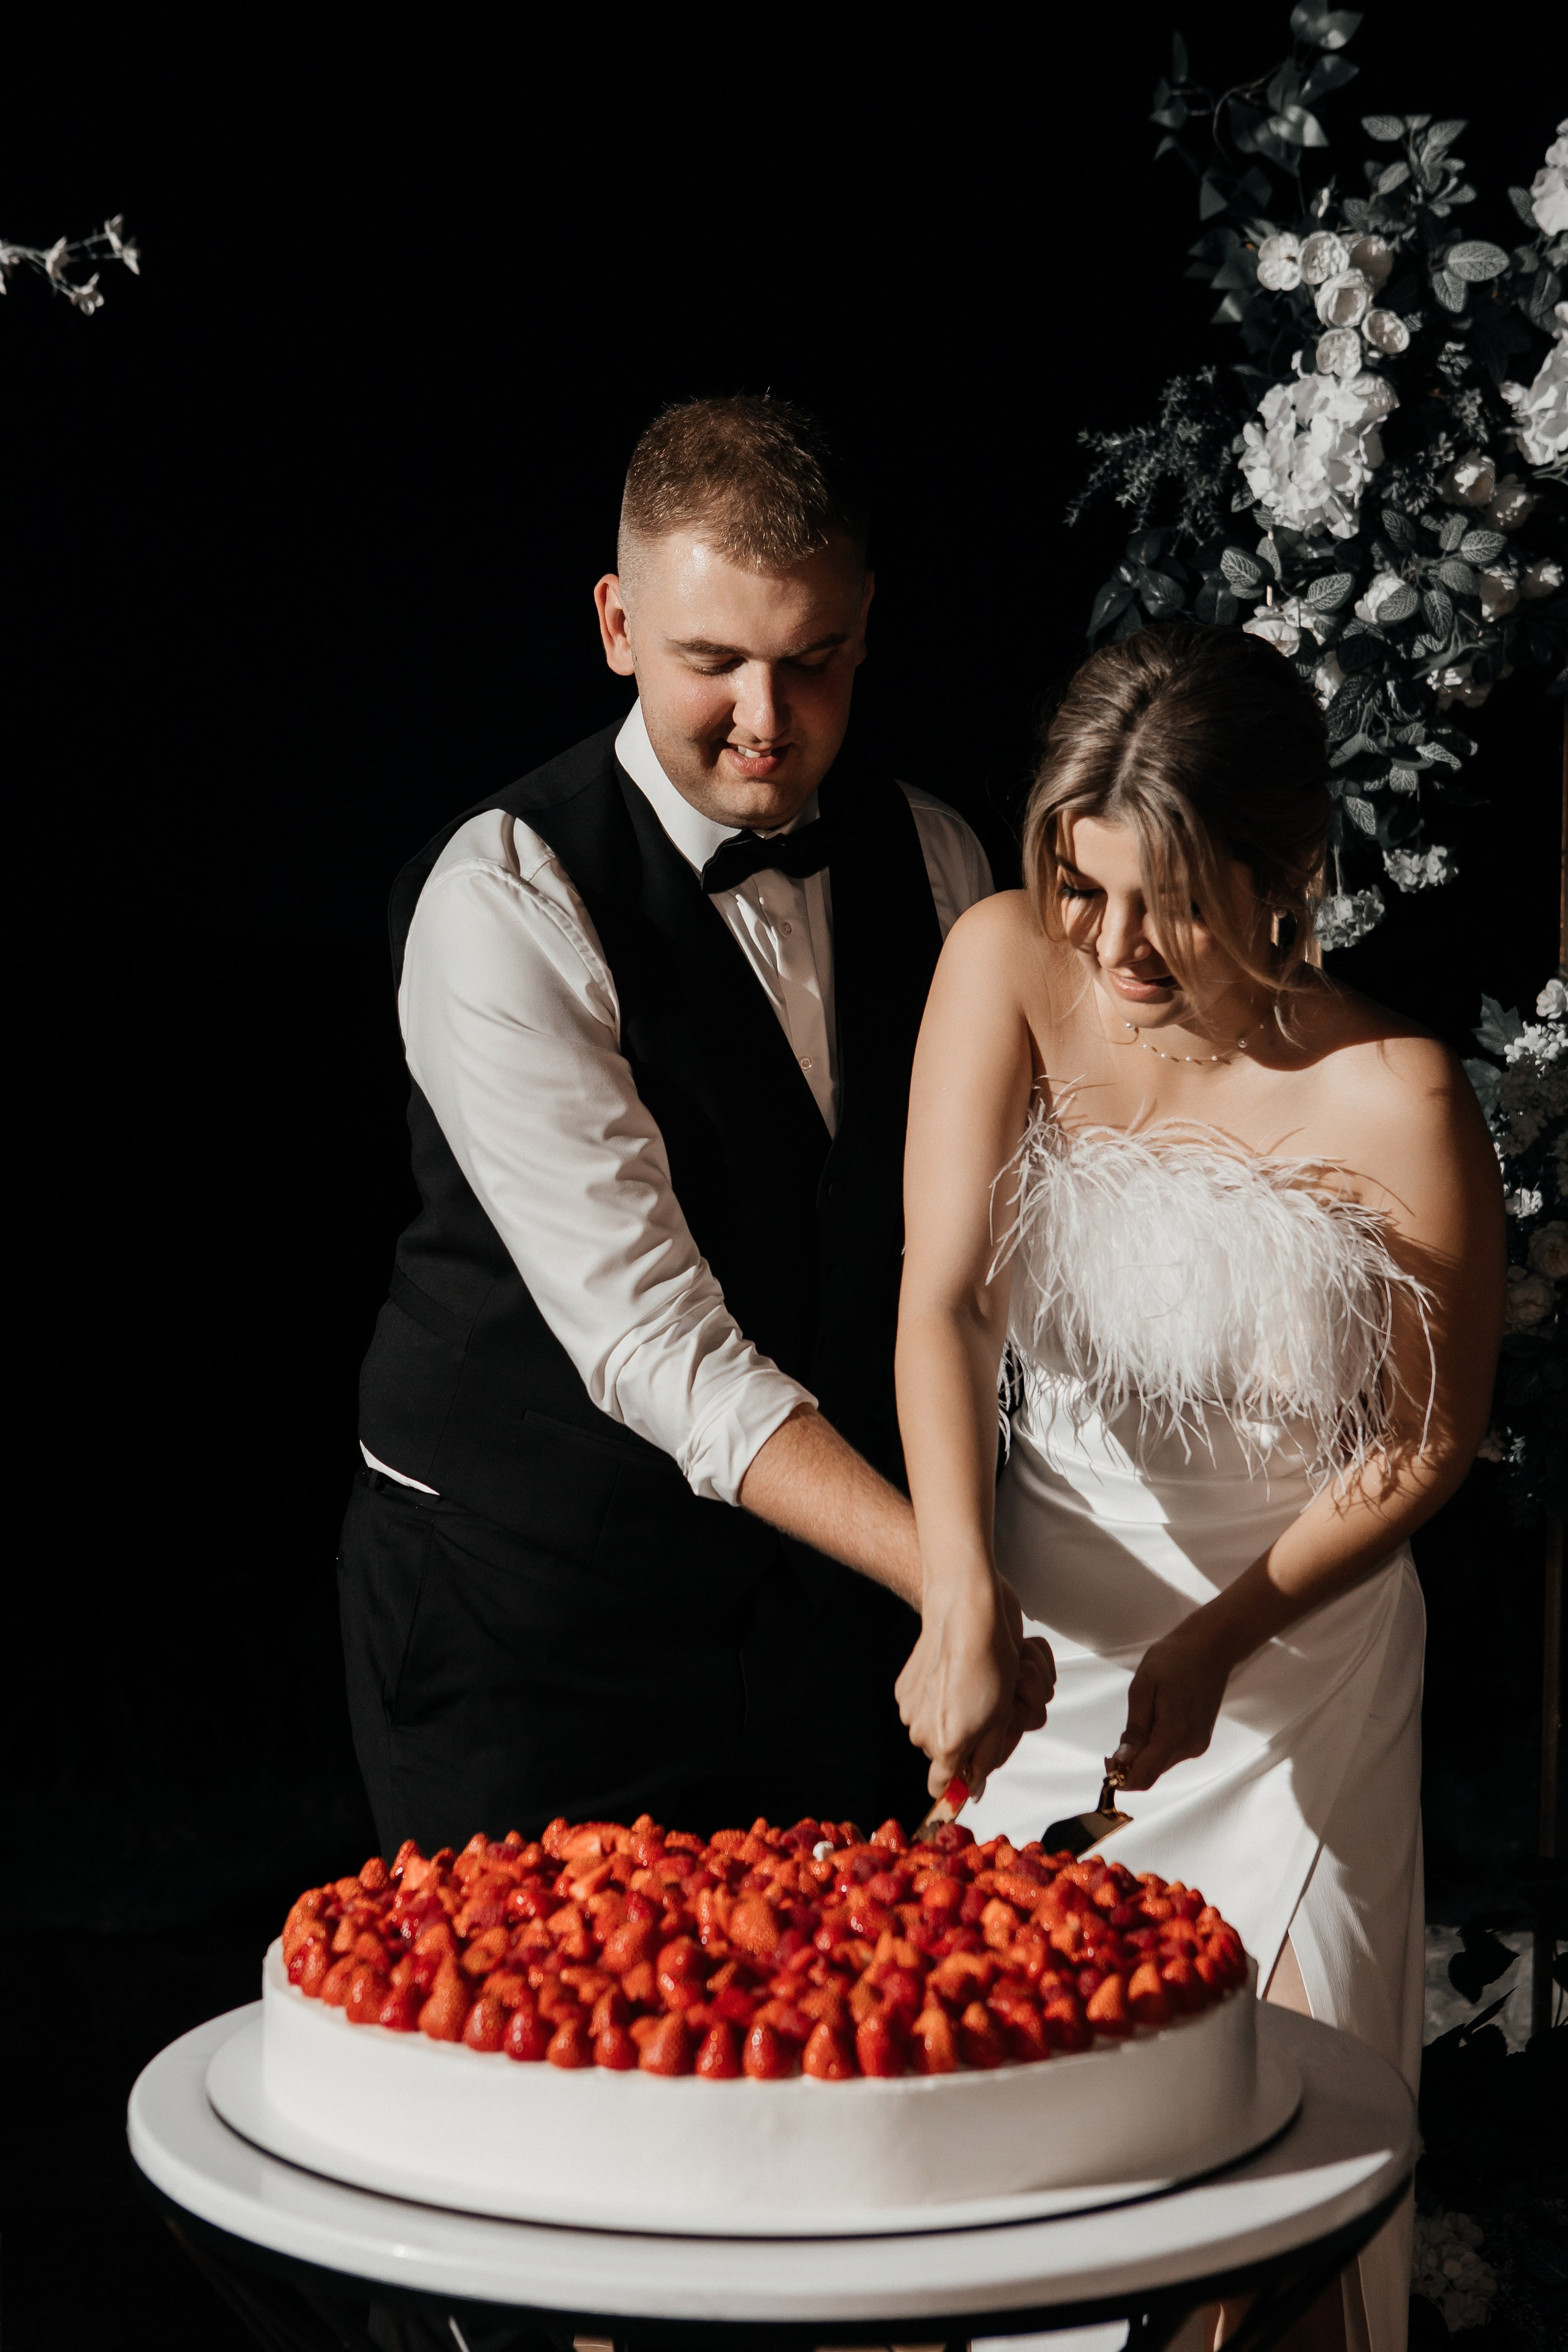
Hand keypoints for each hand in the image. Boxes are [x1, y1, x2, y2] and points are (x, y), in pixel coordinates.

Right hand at [895, 1571, 1054, 1800]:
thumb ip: (988, 1755)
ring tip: (977, 1683)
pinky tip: (957, 1672)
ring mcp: (909, 1709)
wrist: (964, 1610)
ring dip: (957, 1712)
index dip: (962, 1780)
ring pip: (935, 1728)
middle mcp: (921, 1731)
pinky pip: (923, 1705)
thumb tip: (975, 1786)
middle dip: (970, 1736)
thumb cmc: (990, 1657)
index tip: (972, 1773)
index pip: (943, 1786)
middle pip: (947, 1754)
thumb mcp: (1003, 1714)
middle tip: (992, 1706)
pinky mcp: (904, 1687)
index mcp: (948, 1744)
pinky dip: (940, 1693)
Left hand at [1109, 1616, 1235, 1792]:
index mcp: (1174, 1734)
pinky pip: (1172, 1754)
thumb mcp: (1143, 1687)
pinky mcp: (1201, 1739)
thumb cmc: (1174, 1659)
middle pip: (1152, 1773)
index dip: (1122, 1778)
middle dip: (1130, 1765)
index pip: (1145, 1777)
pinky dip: (1157, 1748)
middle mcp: (1190, 1746)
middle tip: (1117, 1742)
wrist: (1211, 1647)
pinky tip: (1154, 1722)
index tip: (1108, 1762)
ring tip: (1139, 1722)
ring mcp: (1198, 1744)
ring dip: (1144, 1755)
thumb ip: (1135, 1729)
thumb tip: (1122, 1761)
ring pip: (1161, 1764)